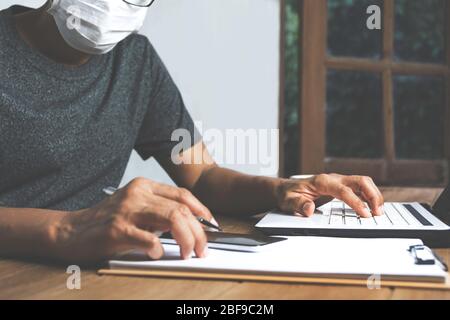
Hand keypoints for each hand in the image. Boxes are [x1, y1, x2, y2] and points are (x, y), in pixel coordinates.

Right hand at [53, 178, 215, 262]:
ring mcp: (127, 210)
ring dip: (187, 239)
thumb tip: (190, 224)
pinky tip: (157, 253)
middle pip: (181, 209)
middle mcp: (137, 194)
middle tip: (202, 248)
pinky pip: (148, 239)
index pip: (182, 195)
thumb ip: (159, 210)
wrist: (70, 230)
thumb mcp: (135, 207)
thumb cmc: (106, 221)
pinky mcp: (117, 229)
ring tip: (188, 252)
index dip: (202, 210)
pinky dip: (159, 249)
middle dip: (199, 231)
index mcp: (144, 186)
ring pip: (172, 219)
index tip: (211, 225)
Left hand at [275, 174, 383, 217]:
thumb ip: (298, 205)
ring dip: (374, 195)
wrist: (286, 189)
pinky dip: (369, 196)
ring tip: (379, 212)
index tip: (365, 214)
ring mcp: (339, 181)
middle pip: (360, 181)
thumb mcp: (288, 201)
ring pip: (363, 183)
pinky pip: (360, 188)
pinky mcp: (342, 186)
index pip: (344, 190)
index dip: (356, 202)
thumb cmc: (288, 195)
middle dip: (372, 195)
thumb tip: (309, 210)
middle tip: (378, 212)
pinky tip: (372, 207)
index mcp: (322, 182)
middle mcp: (333, 179)